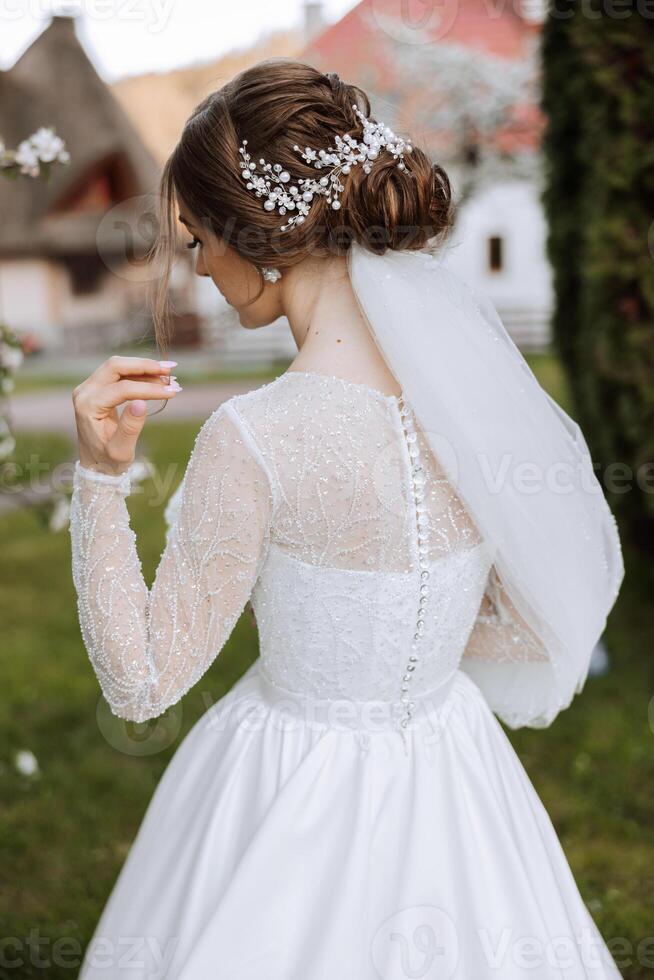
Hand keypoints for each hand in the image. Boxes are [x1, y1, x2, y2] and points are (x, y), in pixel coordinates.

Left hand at [72, 356, 181, 475]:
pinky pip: (120, 374)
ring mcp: (90, 388)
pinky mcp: (98, 388)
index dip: (149, 389)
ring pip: (120, 367)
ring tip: (171, 378)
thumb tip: (141, 402)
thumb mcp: (121, 451)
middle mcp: (85, 392)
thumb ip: (130, 428)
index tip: (172, 392)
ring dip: (146, 369)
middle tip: (171, 371)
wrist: (96, 464)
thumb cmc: (108, 460)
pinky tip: (159, 380)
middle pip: (116, 366)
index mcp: (88, 406)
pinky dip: (141, 374)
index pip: (122, 388)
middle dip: (145, 366)